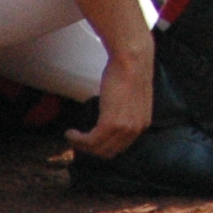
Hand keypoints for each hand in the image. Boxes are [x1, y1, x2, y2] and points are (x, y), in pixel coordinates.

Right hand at [66, 41, 153, 159]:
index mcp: (142, 125)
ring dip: (80, 145)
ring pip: (97, 149)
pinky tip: (70, 132)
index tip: (89, 140)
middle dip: (91, 149)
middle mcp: (135, 130)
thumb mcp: (131, 99)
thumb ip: (125, 113)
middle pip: (108, 152)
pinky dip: (77, 140)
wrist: (132, 60)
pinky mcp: (110, 124)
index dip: (102, 146)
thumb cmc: (130, 73)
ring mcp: (123, 129)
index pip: (120, 147)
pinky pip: (90, 141)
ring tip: (71, 136)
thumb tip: (109, 118)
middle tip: (78, 141)